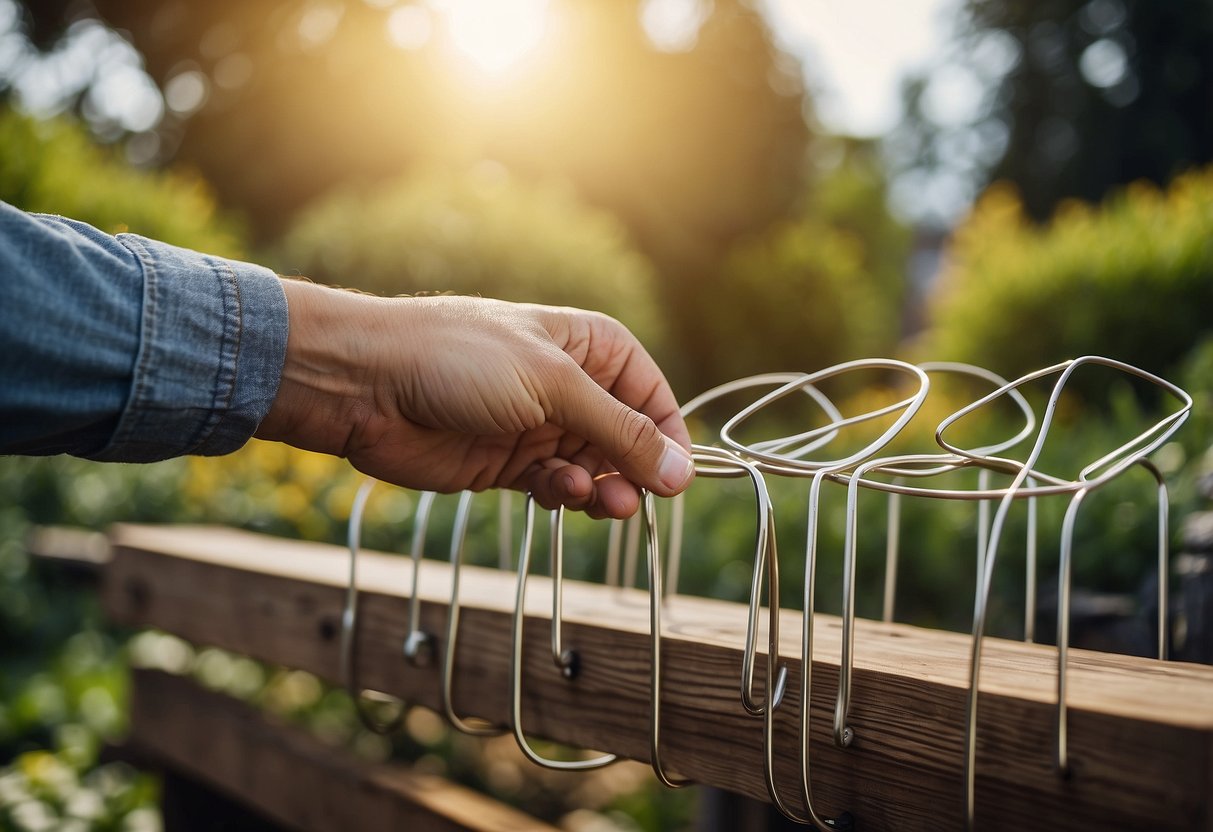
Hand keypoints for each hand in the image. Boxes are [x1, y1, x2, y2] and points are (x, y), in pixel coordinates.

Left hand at [255, 280, 693, 518]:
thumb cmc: (459, 359)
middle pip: (626, 438)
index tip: (677, 478)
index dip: (667, 436)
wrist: (368, 385)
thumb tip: (682, 471)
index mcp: (589, 346)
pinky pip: (556, 486)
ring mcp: (538, 426)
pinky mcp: (508, 463)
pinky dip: (564, 494)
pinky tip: (555, 490)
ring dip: (602, 488)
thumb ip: (620, 430)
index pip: (650, 394)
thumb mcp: (553, 385)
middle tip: (636, 499)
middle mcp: (569, 386)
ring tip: (600, 501)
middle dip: (635, 470)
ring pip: (594, 468)